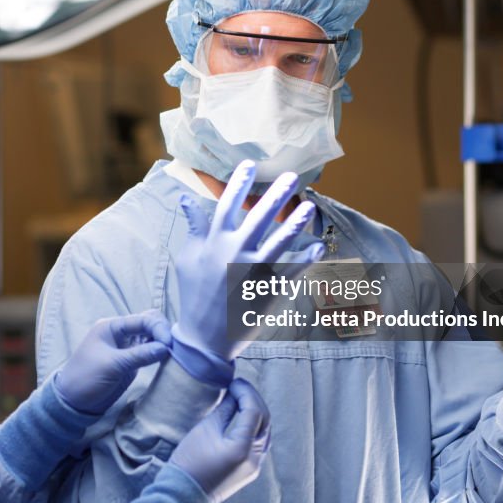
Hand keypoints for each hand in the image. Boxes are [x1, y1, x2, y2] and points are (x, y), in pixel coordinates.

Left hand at [55, 311, 171, 414]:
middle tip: (173, 348)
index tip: (168, 344)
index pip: (142, 319)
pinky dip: (159, 352)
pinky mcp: (131, 360)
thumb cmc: (87, 378)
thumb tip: (165, 347)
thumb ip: (139, 355)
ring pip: (151, 336)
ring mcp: (127, 346)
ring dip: (162, 341)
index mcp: (112, 326)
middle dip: (163, 331)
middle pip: (149, 323)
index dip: (158, 328)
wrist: (74, 401)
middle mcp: (121, 333)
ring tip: (173, 353)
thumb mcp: (113, 365)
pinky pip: (149, 350)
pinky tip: (167, 358)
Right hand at [169, 379, 270, 502]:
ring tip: (242, 398)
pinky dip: (255, 427)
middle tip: (240, 386)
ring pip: (265, 432)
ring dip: (257, 413)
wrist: (184, 494)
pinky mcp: (250, 470)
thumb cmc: (189, 461)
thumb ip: (225, 410)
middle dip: (253, 400)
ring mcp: (255, 466)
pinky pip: (260, 443)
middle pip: (264, 421)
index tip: (234, 382)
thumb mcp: (205, 430)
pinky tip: (244, 417)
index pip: (254, 411)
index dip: (245, 392)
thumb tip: (234, 395)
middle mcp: (254, 458)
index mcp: (242, 448)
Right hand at [175, 160, 323, 362]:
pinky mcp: (267, 290)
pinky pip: (291, 271)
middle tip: (292, 176)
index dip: (239, 183)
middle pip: (258, 217)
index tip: (250, 165)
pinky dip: (305, 259)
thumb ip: (193, 228)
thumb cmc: (194, 294)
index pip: (227, 205)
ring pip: (279, 242)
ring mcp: (252, 271)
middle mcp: (233, 252)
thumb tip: (186, 199)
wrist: (203, 337)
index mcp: (214, 242)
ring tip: (309, 206)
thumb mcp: (187, 258)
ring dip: (296, 222)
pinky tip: (316, 246)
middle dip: (276, 194)